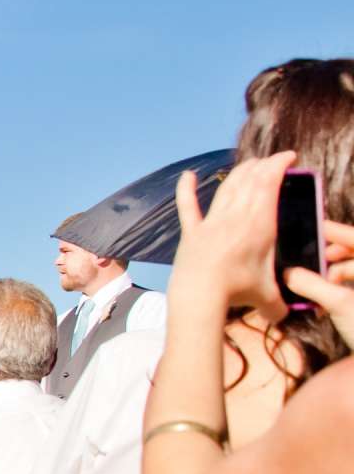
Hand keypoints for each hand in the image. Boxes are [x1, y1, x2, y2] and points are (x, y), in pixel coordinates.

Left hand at [170, 150, 298, 316]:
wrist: (199, 294)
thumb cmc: (236, 291)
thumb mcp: (266, 296)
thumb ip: (278, 304)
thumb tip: (283, 316)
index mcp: (260, 223)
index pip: (269, 182)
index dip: (278, 165)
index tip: (287, 157)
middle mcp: (236, 215)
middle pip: (249, 180)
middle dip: (261, 167)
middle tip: (270, 163)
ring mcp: (211, 222)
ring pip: (226, 188)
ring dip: (238, 173)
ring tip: (248, 165)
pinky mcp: (191, 232)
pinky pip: (188, 206)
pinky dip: (186, 190)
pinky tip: (187, 176)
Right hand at [283, 220, 353, 351]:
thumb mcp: (339, 304)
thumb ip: (311, 284)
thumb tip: (287, 274)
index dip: (336, 231)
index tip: (315, 228)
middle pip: (353, 255)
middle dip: (331, 259)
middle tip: (312, 264)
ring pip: (351, 273)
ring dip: (331, 279)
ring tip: (314, 290)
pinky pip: (350, 290)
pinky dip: (337, 294)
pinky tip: (324, 306)